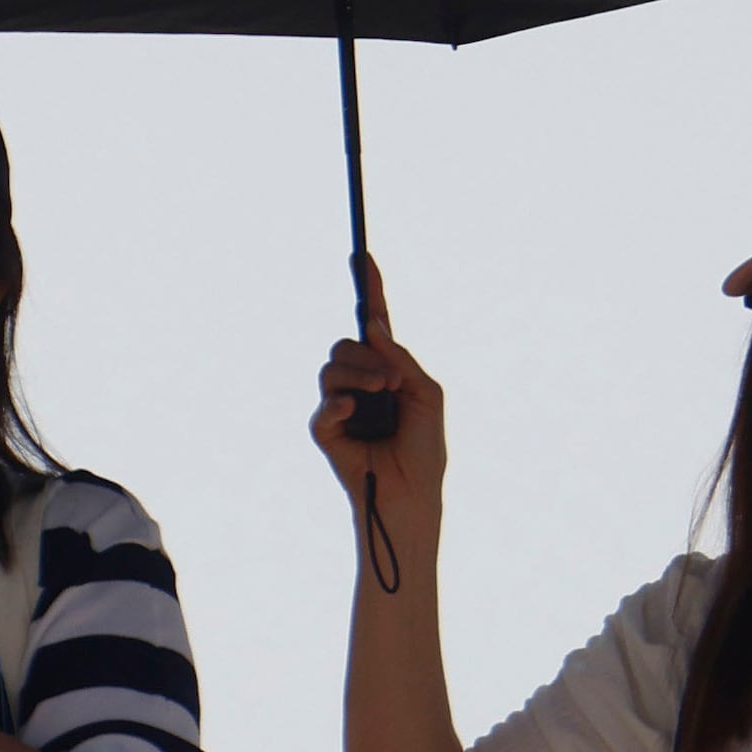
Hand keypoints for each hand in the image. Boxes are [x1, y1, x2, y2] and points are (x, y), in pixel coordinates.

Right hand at [306, 259, 445, 570]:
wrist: (413, 497)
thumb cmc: (425, 450)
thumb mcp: (427, 395)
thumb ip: (402, 359)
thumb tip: (375, 326)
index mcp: (387, 370)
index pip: (374, 322)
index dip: (370, 287)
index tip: (363, 255)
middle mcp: (361, 383)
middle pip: (346, 344)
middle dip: (368, 356)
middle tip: (390, 382)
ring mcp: (341, 406)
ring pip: (332, 367)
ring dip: (359, 376)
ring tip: (381, 396)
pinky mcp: (327, 432)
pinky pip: (324, 405)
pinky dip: (338, 403)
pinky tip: (352, 411)